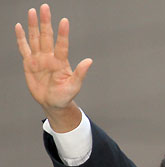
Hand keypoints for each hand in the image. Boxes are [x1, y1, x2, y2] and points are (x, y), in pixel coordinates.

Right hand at [15, 4, 91, 130]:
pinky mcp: (29, 63)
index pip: (62, 45)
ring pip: (35, 39)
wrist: (53, 103)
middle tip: (45, 7)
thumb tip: (89, 61)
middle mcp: (50, 57)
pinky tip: (19, 26)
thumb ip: (80, 73)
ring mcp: (39, 59)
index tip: (64, 21)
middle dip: (45, 22)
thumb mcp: (74, 86)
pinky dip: (21, 38)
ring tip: (33, 11)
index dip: (63, 34)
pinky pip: (24, 48)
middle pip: (47, 37)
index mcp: (61, 62)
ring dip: (33, 26)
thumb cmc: (65, 95)